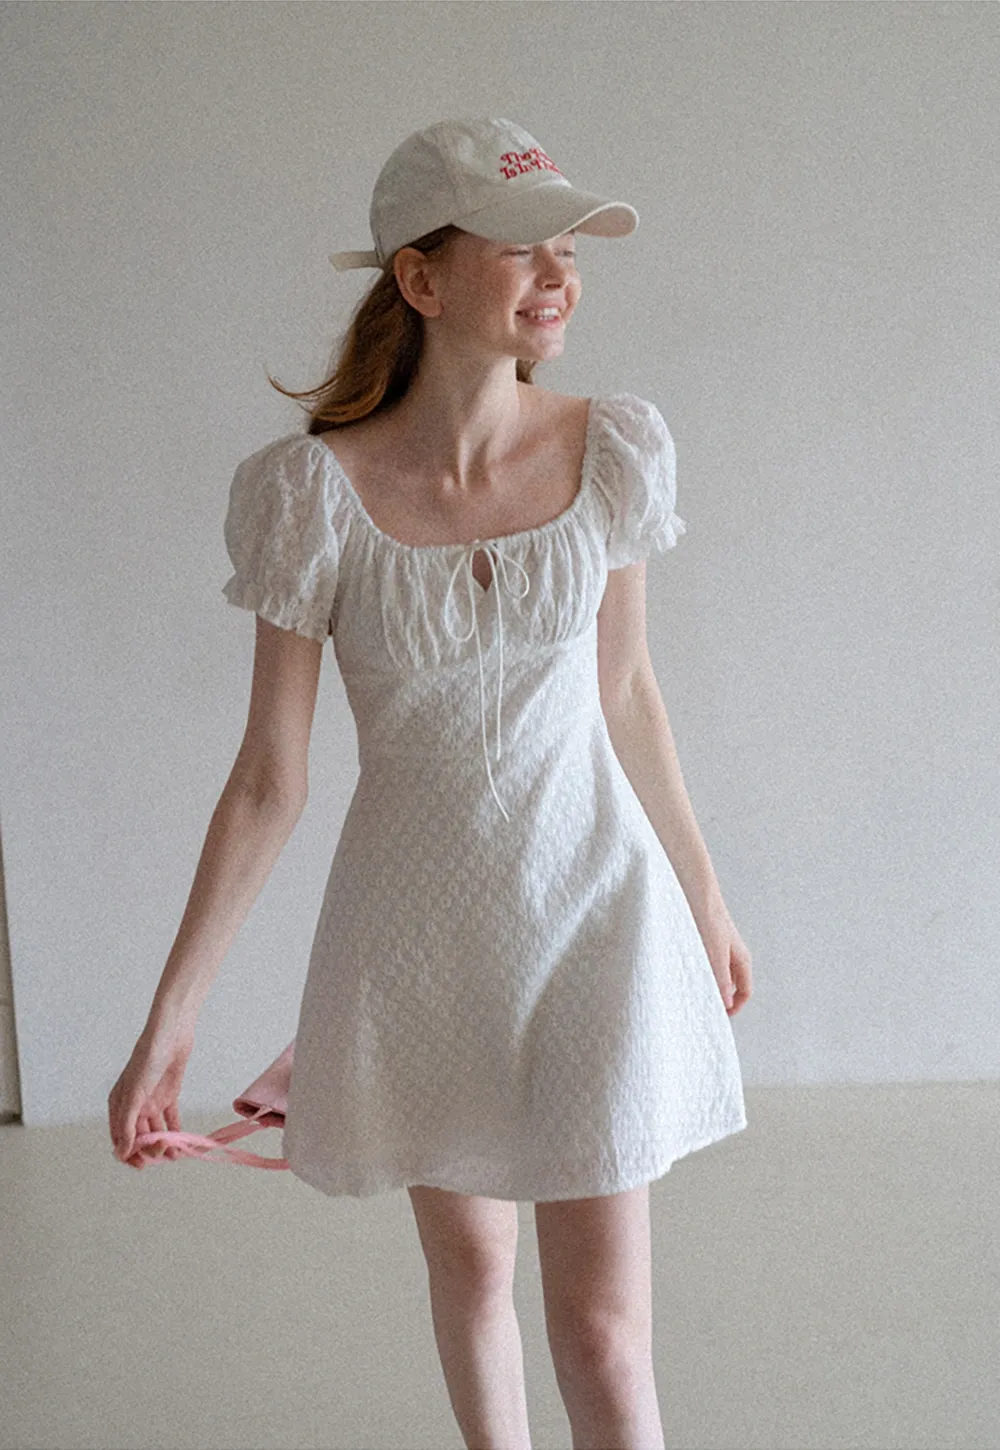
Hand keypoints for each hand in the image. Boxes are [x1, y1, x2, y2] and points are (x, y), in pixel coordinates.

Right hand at [108, 1022, 195, 1168]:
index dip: (129, 1153)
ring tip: (176, 1154)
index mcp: (119, 1105)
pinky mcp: (168, 1096)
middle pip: (139, 1137)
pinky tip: (183, 1143)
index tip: (141, 1165)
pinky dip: (176, 1131)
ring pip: (156, 1130)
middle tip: (162, 1154)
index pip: (120, 1138)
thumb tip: (122, 1152)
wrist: (172, 1035)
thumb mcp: (134, 1094)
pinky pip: (170, 1119)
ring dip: (164, 1144)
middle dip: (149, 1149)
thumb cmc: (147, 1059)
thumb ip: (128, 1124)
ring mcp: (151, 1101)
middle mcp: (134, 1106)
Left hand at [690, 896, 752, 1015]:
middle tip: (701, 1009)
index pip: (745, 991)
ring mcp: (718, 949)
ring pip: (716, 976)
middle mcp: (732, 956)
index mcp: (741, 959)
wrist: (695, 890)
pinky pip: (704, 966)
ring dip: (707, 986)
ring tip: (690, 993)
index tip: (717, 1016)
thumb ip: (721, 977)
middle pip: (731, 986)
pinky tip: (683, 975)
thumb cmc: (708, 917)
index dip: (734, 1007)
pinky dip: (698, 974)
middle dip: (719, 999)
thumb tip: (725, 1003)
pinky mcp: (704, 943)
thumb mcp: (715, 951)